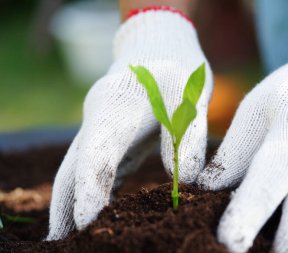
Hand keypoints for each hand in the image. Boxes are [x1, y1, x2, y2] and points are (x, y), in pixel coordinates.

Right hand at [47, 9, 211, 239]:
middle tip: (61, 244)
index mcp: (116, 106)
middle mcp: (98, 121)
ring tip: (70, 240)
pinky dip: (92, 194)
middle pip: (74, 168)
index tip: (86, 223)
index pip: (97, 153)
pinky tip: (94, 218)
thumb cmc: (177, 69)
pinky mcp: (111, 139)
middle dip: (67, 207)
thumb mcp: (190, 96)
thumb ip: (186, 137)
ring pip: (79, 171)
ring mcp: (100, 130)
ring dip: (72, 205)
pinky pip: (97, 170)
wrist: (159, 47)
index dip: (91, 189)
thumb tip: (186, 183)